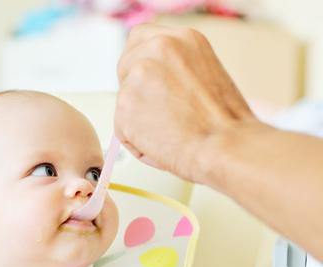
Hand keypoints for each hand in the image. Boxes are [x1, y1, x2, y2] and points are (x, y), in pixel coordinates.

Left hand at [114, 24, 257, 181]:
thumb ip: (175, 68)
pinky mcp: (124, 105)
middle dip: (135, 91)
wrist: (226, 145)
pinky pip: (122, 129)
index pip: (140, 40)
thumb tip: (156, 80)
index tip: (149, 82)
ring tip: (171, 130)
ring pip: (124, 100)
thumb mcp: (205, 72)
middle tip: (160, 113)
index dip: (141, 64)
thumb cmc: (225, 121)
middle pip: (125, 66)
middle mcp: (157, 49)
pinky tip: (163, 143)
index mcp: (181, 38)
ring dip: (139, 119)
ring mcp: (137, 76)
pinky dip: (138, 141)